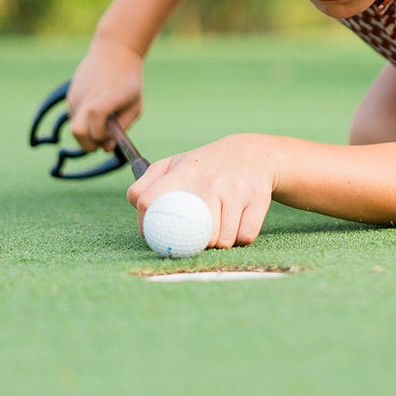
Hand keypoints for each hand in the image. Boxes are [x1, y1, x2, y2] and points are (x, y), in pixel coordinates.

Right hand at [67, 37, 143, 150]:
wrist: (115, 51)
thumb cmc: (129, 80)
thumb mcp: (135, 105)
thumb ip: (122, 128)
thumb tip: (105, 148)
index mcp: (105, 100)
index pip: (95, 130)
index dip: (103, 138)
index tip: (112, 133)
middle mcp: (86, 98)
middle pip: (78, 133)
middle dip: (89, 143)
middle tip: (102, 139)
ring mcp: (76, 96)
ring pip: (75, 126)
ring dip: (87, 130)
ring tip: (103, 117)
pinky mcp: (70, 94)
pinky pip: (74, 116)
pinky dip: (83, 119)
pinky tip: (96, 107)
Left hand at [128, 134, 274, 248]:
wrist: (252, 152)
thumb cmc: (204, 166)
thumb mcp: (173, 165)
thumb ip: (145, 184)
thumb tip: (138, 209)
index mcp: (182, 171)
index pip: (149, 201)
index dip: (147, 226)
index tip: (155, 235)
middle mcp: (209, 179)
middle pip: (193, 235)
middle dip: (193, 243)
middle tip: (196, 236)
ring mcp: (235, 188)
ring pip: (222, 240)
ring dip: (219, 243)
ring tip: (218, 227)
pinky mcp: (258, 197)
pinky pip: (244, 237)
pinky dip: (240, 238)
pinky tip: (237, 224)